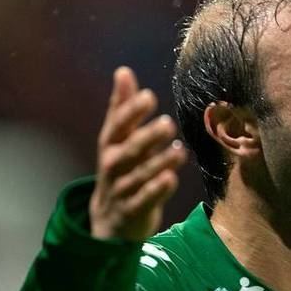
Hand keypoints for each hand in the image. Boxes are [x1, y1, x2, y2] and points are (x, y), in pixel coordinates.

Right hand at [89, 67, 186, 241]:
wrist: (110, 218)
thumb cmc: (120, 168)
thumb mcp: (117, 139)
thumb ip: (122, 107)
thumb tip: (123, 71)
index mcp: (110, 144)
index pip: (118, 125)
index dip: (131, 111)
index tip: (148, 96)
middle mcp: (114, 165)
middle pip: (129, 150)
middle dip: (147, 137)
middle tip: (168, 123)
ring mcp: (122, 189)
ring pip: (140, 175)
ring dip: (159, 163)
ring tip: (180, 151)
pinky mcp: (133, 210)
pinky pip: (145, 200)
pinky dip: (157, 190)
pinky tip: (172, 179)